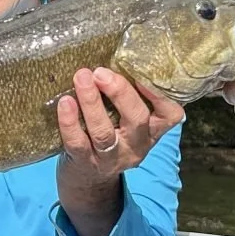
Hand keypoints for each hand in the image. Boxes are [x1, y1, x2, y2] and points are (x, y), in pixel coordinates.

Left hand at [56, 67, 185, 188]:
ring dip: (92, 102)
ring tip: (81, 78)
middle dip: (119, 91)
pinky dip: (70, 122)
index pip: (170, 114)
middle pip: (136, 118)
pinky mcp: (86, 164)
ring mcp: (112, 158)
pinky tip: (64, 103)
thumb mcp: (125, 121)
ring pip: (105, 132)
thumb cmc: (109, 135)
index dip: (160, 93)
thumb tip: (110, 54)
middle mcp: (137, 145)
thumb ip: (125, 97)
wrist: (87, 181)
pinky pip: (78, 143)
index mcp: (151, 130)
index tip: (141, 71)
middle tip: (101, 72)